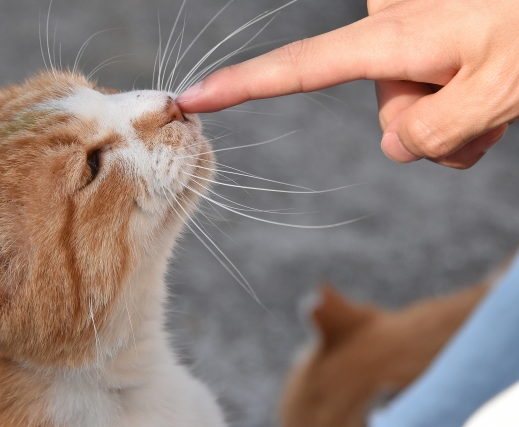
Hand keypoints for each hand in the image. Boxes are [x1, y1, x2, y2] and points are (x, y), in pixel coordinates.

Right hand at [176, 0, 518, 168]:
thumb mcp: (502, 87)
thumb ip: (439, 131)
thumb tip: (396, 147)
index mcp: (392, 37)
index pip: (297, 67)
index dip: (241, 85)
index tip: (193, 97)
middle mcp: (392, 33)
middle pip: (389, 115)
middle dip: (435, 126)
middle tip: (490, 105)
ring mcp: (414, 40)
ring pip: (416, 113)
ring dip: (459, 120)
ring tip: (502, 95)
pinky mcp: (432, 45)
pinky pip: (434, 101)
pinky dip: (468, 112)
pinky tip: (498, 94)